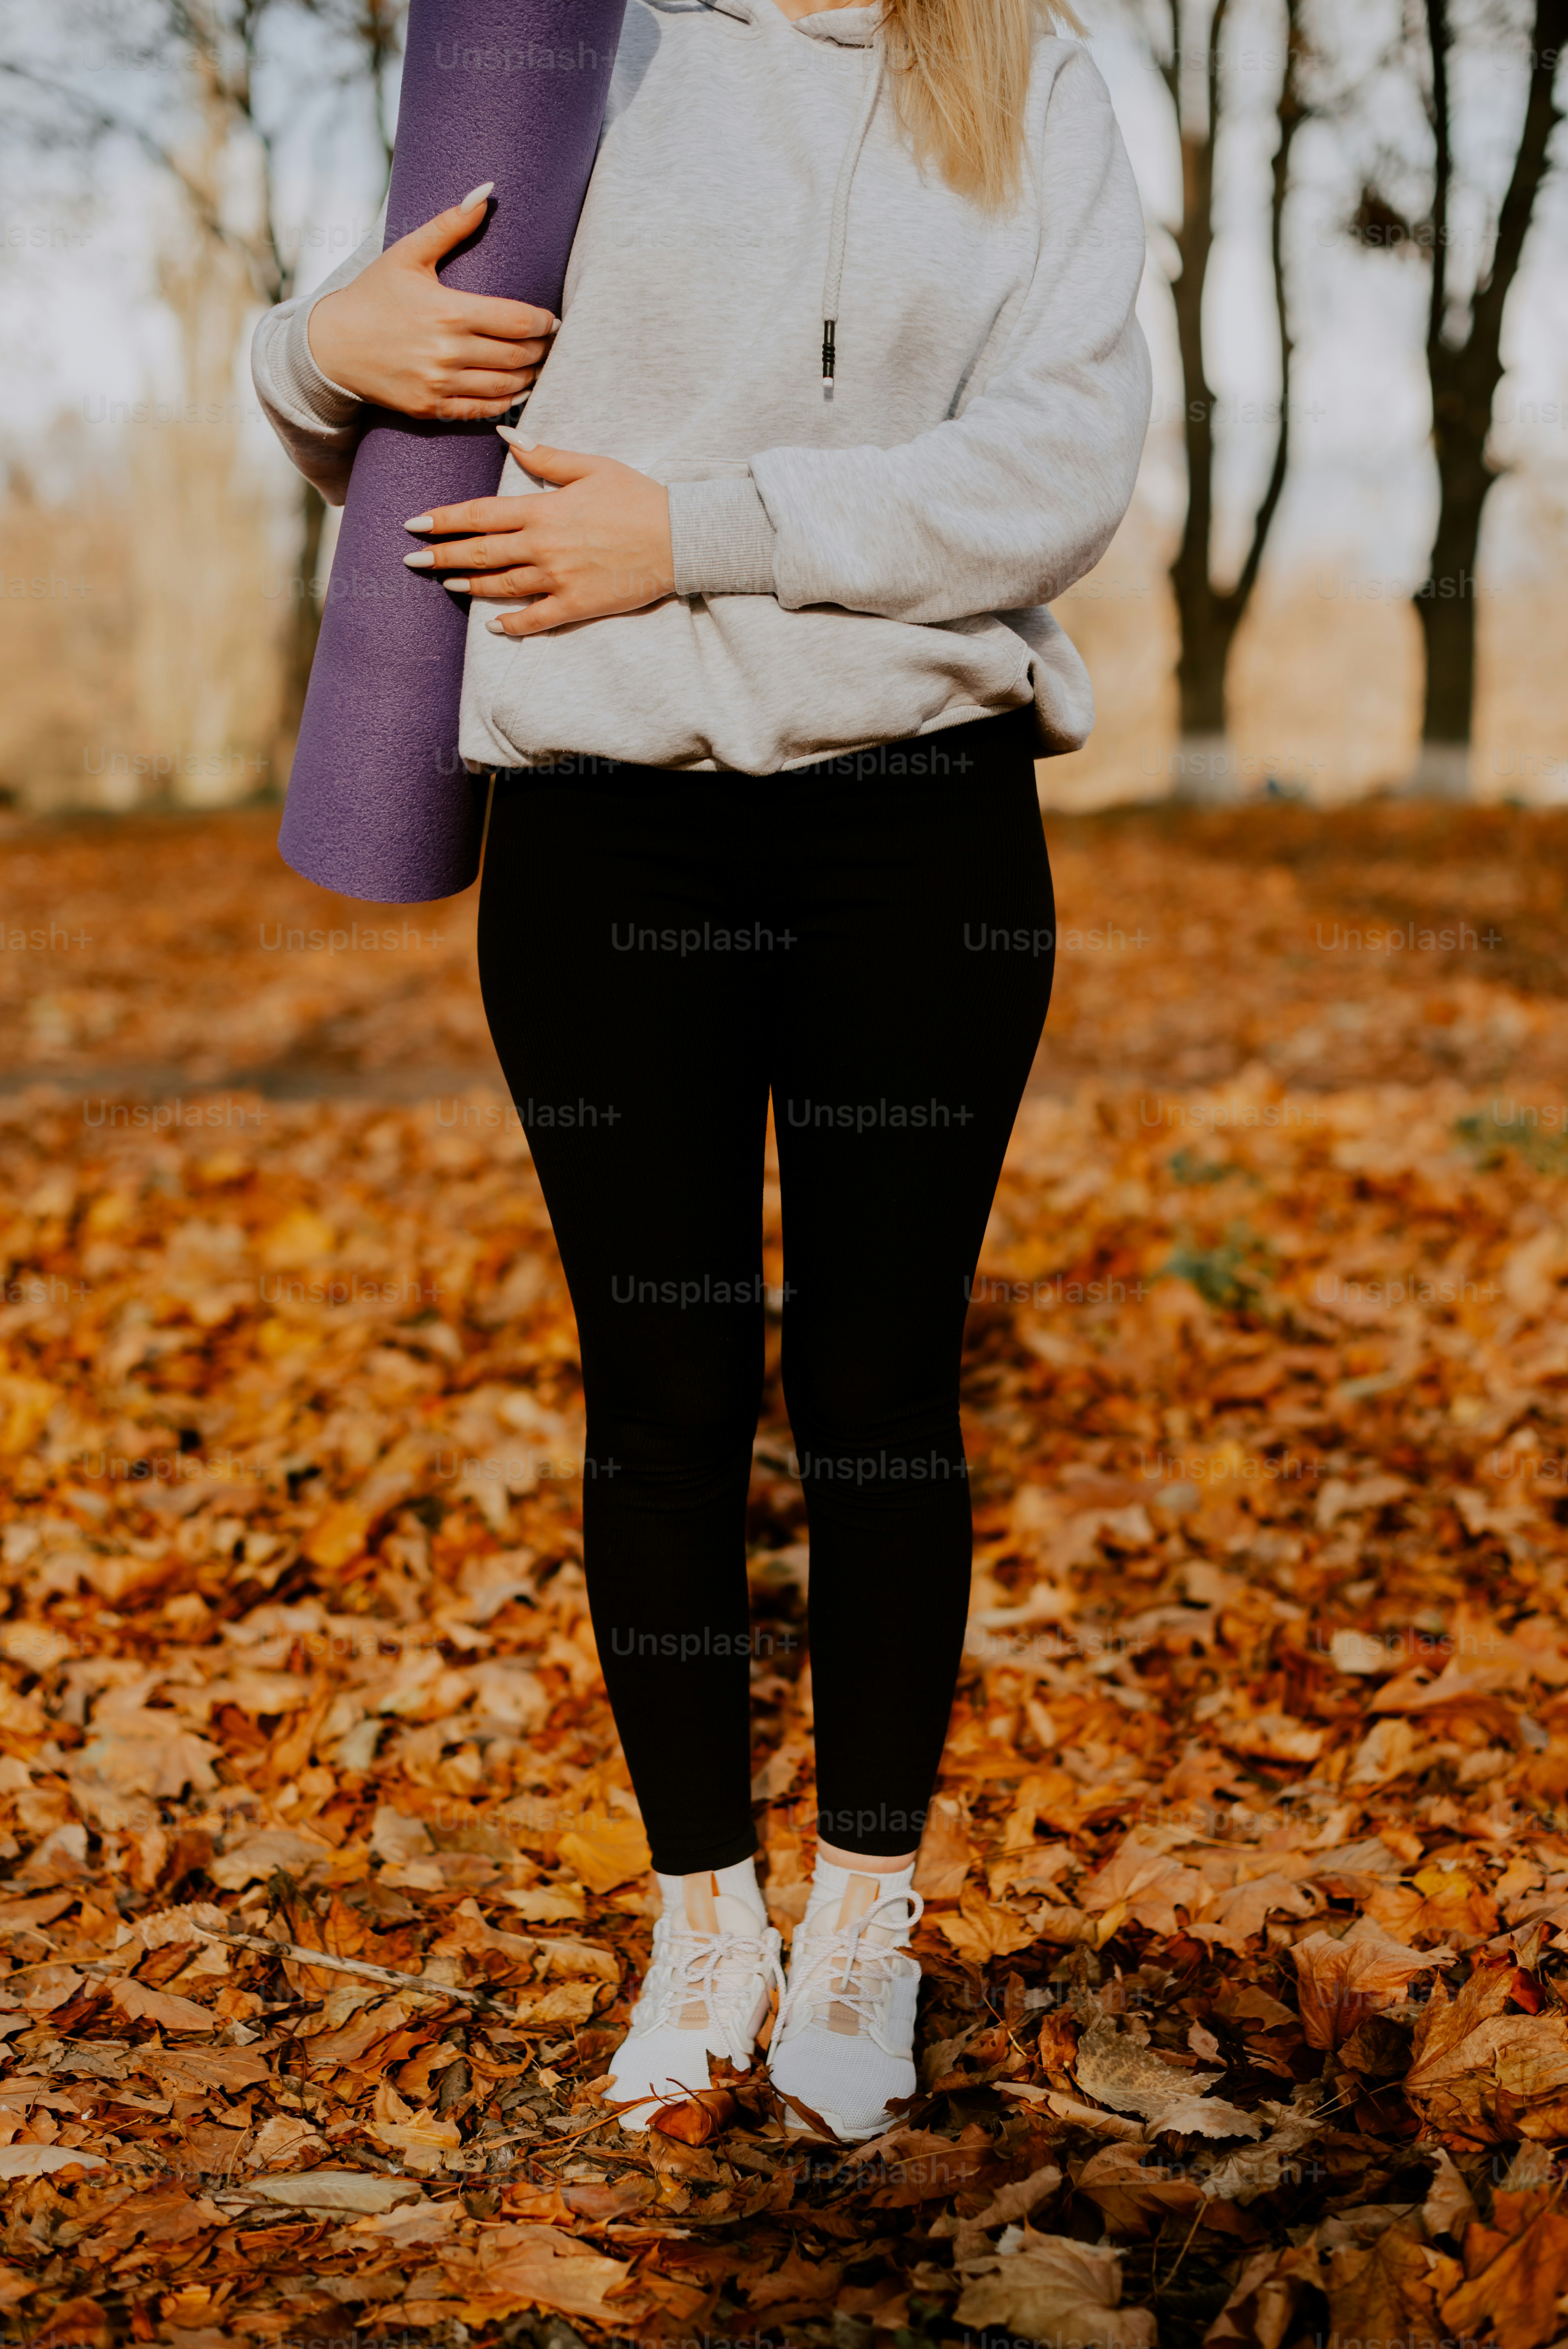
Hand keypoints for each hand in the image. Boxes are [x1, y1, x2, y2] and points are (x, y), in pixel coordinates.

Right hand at [307, 183, 556, 420]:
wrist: (331, 345)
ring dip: (529, 377)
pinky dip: (505, 403)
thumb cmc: (373, 295)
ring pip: (505, 386)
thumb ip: (449, 225)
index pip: (516, 321)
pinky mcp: (430, 408)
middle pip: (517, 355)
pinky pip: (482, 411)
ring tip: (536, 365)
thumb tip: (485, 193)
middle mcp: (446, 352)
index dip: (542, 322)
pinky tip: (515, 391)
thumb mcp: (407, 254)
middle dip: (540, 349)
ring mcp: (439, 384)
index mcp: (448, 312)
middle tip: (547, 343)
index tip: (550, 320)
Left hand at [402, 436, 674, 633]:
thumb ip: (546, 456)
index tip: (415, 523)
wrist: (679, 537)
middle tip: (410, 561)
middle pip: (480, 552)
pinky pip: (535, 619)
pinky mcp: (576, 605)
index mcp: (542, 509)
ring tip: (445, 582)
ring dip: (469, 583)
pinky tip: (492, 625)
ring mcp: (557, 579)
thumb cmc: (637, 496)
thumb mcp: (592, 466)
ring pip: (500, 585)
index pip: (480, 514)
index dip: (444, 518)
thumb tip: (508, 436)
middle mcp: (542, 546)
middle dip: (440, 555)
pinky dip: (511, 624)